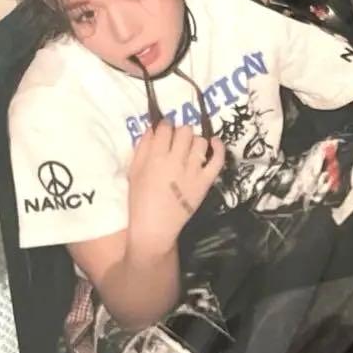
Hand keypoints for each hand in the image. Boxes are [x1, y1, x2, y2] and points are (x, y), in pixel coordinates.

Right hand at [126, 121, 225, 258]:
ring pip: (200, 142)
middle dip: (180, 132)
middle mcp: (176, 161)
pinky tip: (214, 142)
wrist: (155, 227)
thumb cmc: (140, 200)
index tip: (165, 129)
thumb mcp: (134, 171)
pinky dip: (218, 147)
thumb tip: (153, 129)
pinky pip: (217, 159)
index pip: (165, 129)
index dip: (165, 125)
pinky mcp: (205, 181)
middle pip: (185, 132)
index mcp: (155, 158)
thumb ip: (142, 148)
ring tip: (190, 148)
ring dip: (195, 141)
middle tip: (177, 141)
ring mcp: (193, 171)